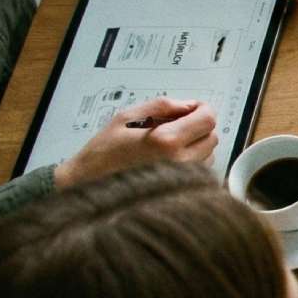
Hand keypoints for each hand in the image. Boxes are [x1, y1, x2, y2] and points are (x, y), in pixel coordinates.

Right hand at [53, 98, 218, 187]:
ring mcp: (183, 180)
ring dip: (196, 145)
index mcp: (167, 141)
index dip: (202, 110)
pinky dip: (192, 162)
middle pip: (212, 136)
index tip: (192, 109)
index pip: (208, 119)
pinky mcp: (181, 192)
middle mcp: (181, 162)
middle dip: (198, 127)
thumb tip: (189, 104)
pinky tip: (169, 160)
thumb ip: (161, 106)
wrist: (86, 188)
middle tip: (176, 126)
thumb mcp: (125, 118)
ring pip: (209, 155)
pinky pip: (201, 172)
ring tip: (168, 146)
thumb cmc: (101, 154)